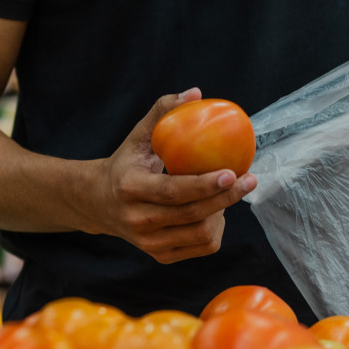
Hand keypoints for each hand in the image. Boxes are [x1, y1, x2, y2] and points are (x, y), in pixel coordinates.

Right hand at [87, 88, 256, 263]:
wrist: (98, 202)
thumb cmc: (125, 164)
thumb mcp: (138, 136)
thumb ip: (163, 112)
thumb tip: (195, 93)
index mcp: (130, 188)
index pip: (173, 191)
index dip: (205, 185)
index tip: (233, 172)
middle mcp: (137, 220)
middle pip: (192, 215)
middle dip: (226, 198)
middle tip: (249, 180)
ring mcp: (148, 242)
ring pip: (201, 234)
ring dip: (221, 214)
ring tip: (223, 195)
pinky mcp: (159, 255)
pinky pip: (201, 247)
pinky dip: (215, 229)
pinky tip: (214, 212)